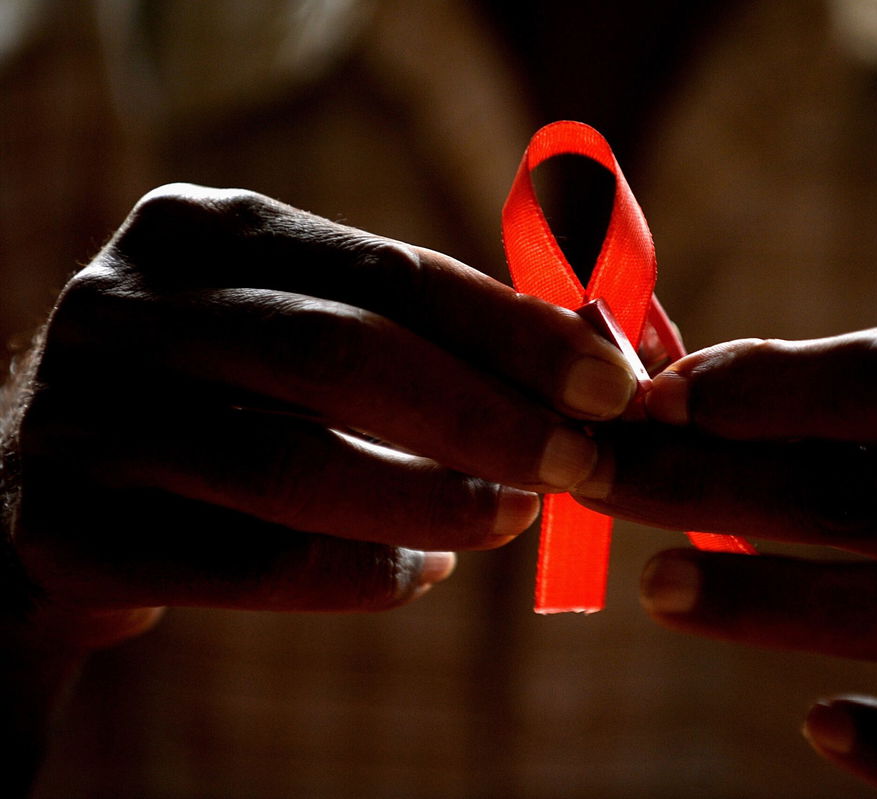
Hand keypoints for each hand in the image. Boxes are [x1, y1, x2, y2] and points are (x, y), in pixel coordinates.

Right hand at [2, 183, 636, 648]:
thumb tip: (586, 379)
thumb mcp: (298, 335)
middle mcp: (130, 305)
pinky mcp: (63, 527)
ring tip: (512, 520)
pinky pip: (245, 563)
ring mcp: (81, 415)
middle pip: (343, 353)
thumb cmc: (225, 402)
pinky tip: (420, 573)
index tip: (612, 384)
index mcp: (206, 232)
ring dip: (433, 502)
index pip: (388, 269)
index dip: (512, 330)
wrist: (56, 492)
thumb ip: (417, 341)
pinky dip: (356, 574)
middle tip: (581, 465)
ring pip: (293, 465)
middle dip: (487, 415)